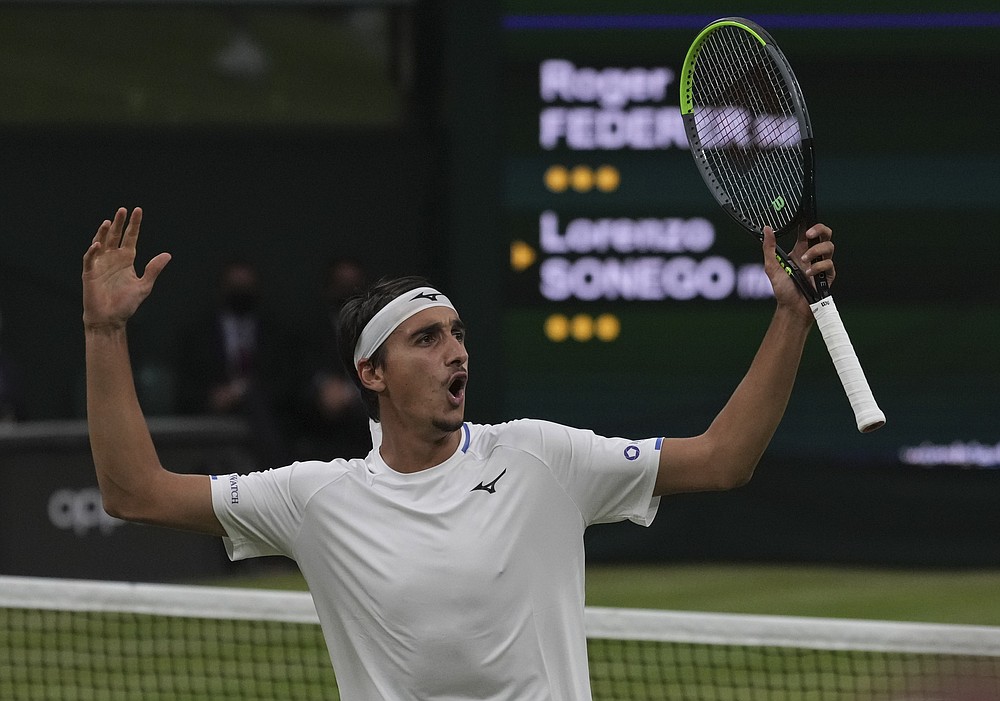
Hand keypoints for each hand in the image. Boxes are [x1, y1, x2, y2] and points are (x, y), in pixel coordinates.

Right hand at [82, 207, 170, 329]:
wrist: (110, 319)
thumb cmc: (126, 304)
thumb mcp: (144, 285)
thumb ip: (153, 269)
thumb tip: (168, 254)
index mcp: (126, 260)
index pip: (130, 237)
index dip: (134, 225)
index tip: (138, 210)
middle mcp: (113, 258)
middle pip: (115, 236)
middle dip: (118, 223)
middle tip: (122, 209)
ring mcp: (100, 264)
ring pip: (101, 243)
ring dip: (103, 233)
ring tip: (108, 221)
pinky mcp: (89, 273)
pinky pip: (90, 259)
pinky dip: (93, 251)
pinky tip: (98, 244)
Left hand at [762, 223, 834, 320]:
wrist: (792, 307)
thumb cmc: (782, 289)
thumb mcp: (771, 266)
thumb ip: (769, 248)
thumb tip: (766, 228)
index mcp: (800, 250)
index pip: (807, 230)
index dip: (808, 221)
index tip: (805, 214)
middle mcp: (812, 255)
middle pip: (825, 234)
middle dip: (819, 229)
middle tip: (808, 234)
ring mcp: (821, 264)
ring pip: (829, 246)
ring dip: (815, 251)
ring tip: (804, 261)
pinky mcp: (827, 275)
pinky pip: (828, 264)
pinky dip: (817, 268)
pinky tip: (808, 274)